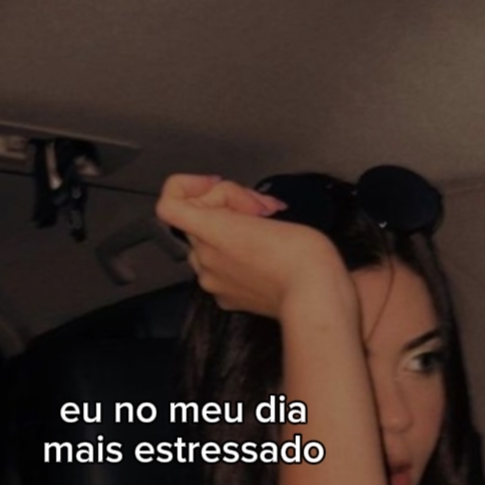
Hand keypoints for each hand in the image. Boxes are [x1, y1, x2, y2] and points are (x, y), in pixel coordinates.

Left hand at [156, 173, 356, 321]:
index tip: (216, 183)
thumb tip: (235, 213)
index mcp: (212, 231)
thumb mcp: (268, 212)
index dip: (187, 186)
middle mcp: (205, 258)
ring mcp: (213, 282)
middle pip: (198, 218)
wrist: (316, 300)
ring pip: (208, 243)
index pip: (169, 204)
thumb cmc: (301, 254)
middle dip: (227, 205)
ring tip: (269, 230)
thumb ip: (236, 208)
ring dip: (232, 231)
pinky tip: (265, 256)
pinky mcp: (227, 299)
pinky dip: (235, 257)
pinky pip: (219, 268)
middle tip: (263, 209)